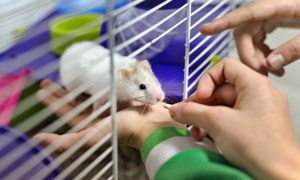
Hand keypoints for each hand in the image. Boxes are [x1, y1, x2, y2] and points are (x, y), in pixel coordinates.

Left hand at [34, 79, 184, 151]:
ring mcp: (109, 105)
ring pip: (89, 93)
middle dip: (61, 91)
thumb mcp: (91, 138)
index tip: (42, 89)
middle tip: (48, 79)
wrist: (150, 123)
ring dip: (77, 84)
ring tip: (67, 73)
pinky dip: (96, 80)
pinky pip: (104, 86)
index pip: (67, 113)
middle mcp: (98, 116)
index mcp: (90, 126)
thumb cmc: (121, 131)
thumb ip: (65, 141)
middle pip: (75, 102)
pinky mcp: (120, 95)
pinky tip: (90, 71)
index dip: (53, 102)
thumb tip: (38, 139)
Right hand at [169, 58, 299, 178]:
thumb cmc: (256, 145)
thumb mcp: (217, 123)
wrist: (280, 176)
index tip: (200, 98)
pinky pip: (232, 118)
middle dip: (201, 104)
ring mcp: (259, 110)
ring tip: (195, 131)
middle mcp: (259, 93)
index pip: (225, 67)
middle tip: (188, 117)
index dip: (207, 80)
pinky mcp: (257, 125)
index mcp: (254, 83)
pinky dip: (217, 125)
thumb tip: (175, 109)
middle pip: (221, 88)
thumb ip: (191, 112)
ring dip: (206, 117)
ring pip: (225, 106)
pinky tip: (205, 136)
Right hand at [200, 0, 299, 75]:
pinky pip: (260, 38)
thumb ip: (294, 48)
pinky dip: (262, 52)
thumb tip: (269, 64)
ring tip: (272, 71)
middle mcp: (273, 9)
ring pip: (251, 37)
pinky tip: (274, 64)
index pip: (247, 13)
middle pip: (245, 30)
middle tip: (262, 72)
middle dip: (248, 53)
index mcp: (281, 5)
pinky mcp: (276, 21)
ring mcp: (273, 15)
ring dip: (256, 56)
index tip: (204, 30)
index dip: (223, 22)